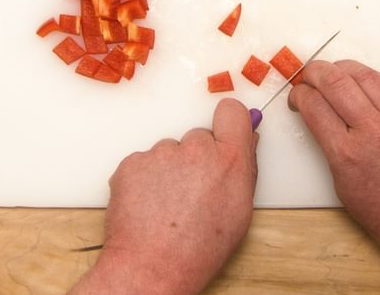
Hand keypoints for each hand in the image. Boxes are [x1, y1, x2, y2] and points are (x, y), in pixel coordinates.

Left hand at [70, 98, 258, 294]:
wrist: (151, 267)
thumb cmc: (198, 250)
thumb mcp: (238, 213)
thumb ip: (243, 171)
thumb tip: (246, 142)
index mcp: (229, 160)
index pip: (232, 111)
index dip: (228, 122)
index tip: (223, 134)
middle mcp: (196, 149)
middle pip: (198, 138)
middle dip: (196, 158)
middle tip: (191, 192)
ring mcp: (161, 153)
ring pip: (168, 152)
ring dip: (168, 171)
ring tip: (167, 206)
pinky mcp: (132, 162)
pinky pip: (143, 163)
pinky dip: (144, 180)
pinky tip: (148, 206)